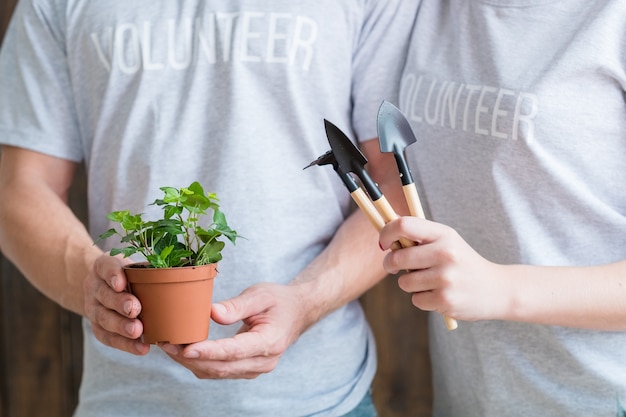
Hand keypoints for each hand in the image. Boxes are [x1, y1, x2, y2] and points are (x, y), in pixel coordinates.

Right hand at [83, 254, 149, 354]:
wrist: (106, 289)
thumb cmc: (131, 275)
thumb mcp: (136, 266)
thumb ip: (152, 269)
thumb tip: (184, 267)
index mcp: (103, 267)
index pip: (105, 266)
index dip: (112, 275)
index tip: (121, 283)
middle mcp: (95, 287)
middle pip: (104, 295)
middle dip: (120, 303)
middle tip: (135, 310)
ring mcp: (93, 308)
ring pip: (104, 318)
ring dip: (121, 326)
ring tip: (138, 331)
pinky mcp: (97, 327)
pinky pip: (108, 337)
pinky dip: (125, 344)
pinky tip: (141, 348)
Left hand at [159, 282, 307, 378]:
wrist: (297, 312)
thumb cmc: (279, 300)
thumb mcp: (260, 294)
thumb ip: (237, 305)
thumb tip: (212, 313)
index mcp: (270, 342)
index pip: (235, 351)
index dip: (209, 352)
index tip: (187, 348)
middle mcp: (264, 361)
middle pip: (222, 367)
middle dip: (192, 359)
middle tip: (167, 344)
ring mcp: (256, 369)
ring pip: (218, 373)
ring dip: (192, 363)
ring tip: (170, 347)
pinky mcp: (247, 369)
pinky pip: (220, 372)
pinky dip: (201, 363)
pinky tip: (185, 351)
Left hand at [379, 217, 507, 321]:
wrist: (497, 289)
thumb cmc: (462, 262)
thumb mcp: (447, 241)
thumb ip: (419, 237)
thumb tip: (385, 238)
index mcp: (444, 234)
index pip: (404, 225)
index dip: (386, 232)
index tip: (383, 242)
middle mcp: (445, 254)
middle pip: (398, 258)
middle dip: (390, 263)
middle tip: (393, 266)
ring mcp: (446, 278)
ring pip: (404, 282)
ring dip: (410, 283)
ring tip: (429, 281)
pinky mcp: (445, 300)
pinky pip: (416, 300)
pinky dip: (422, 299)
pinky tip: (439, 294)